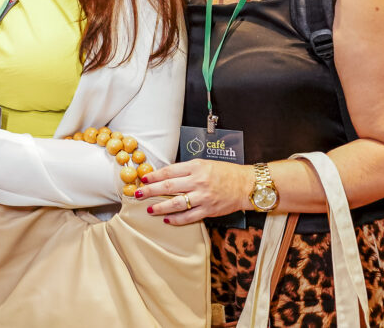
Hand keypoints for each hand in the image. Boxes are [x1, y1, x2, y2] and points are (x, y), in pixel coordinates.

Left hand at [135, 159, 252, 224]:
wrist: (247, 185)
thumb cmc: (225, 172)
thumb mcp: (204, 164)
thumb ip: (186, 169)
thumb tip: (166, 175)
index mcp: (196, 167)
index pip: (169, 171)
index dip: (154, 176)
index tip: (143, 178)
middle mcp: (198, 181)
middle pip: (168, 187)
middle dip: (150, 191)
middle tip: (137, 194)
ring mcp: (203, 197)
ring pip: (176, 204)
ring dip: (160, 207)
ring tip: (149, 209)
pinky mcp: (209, 210)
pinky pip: (189, 216)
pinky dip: (176, 219)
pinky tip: (167, 219)